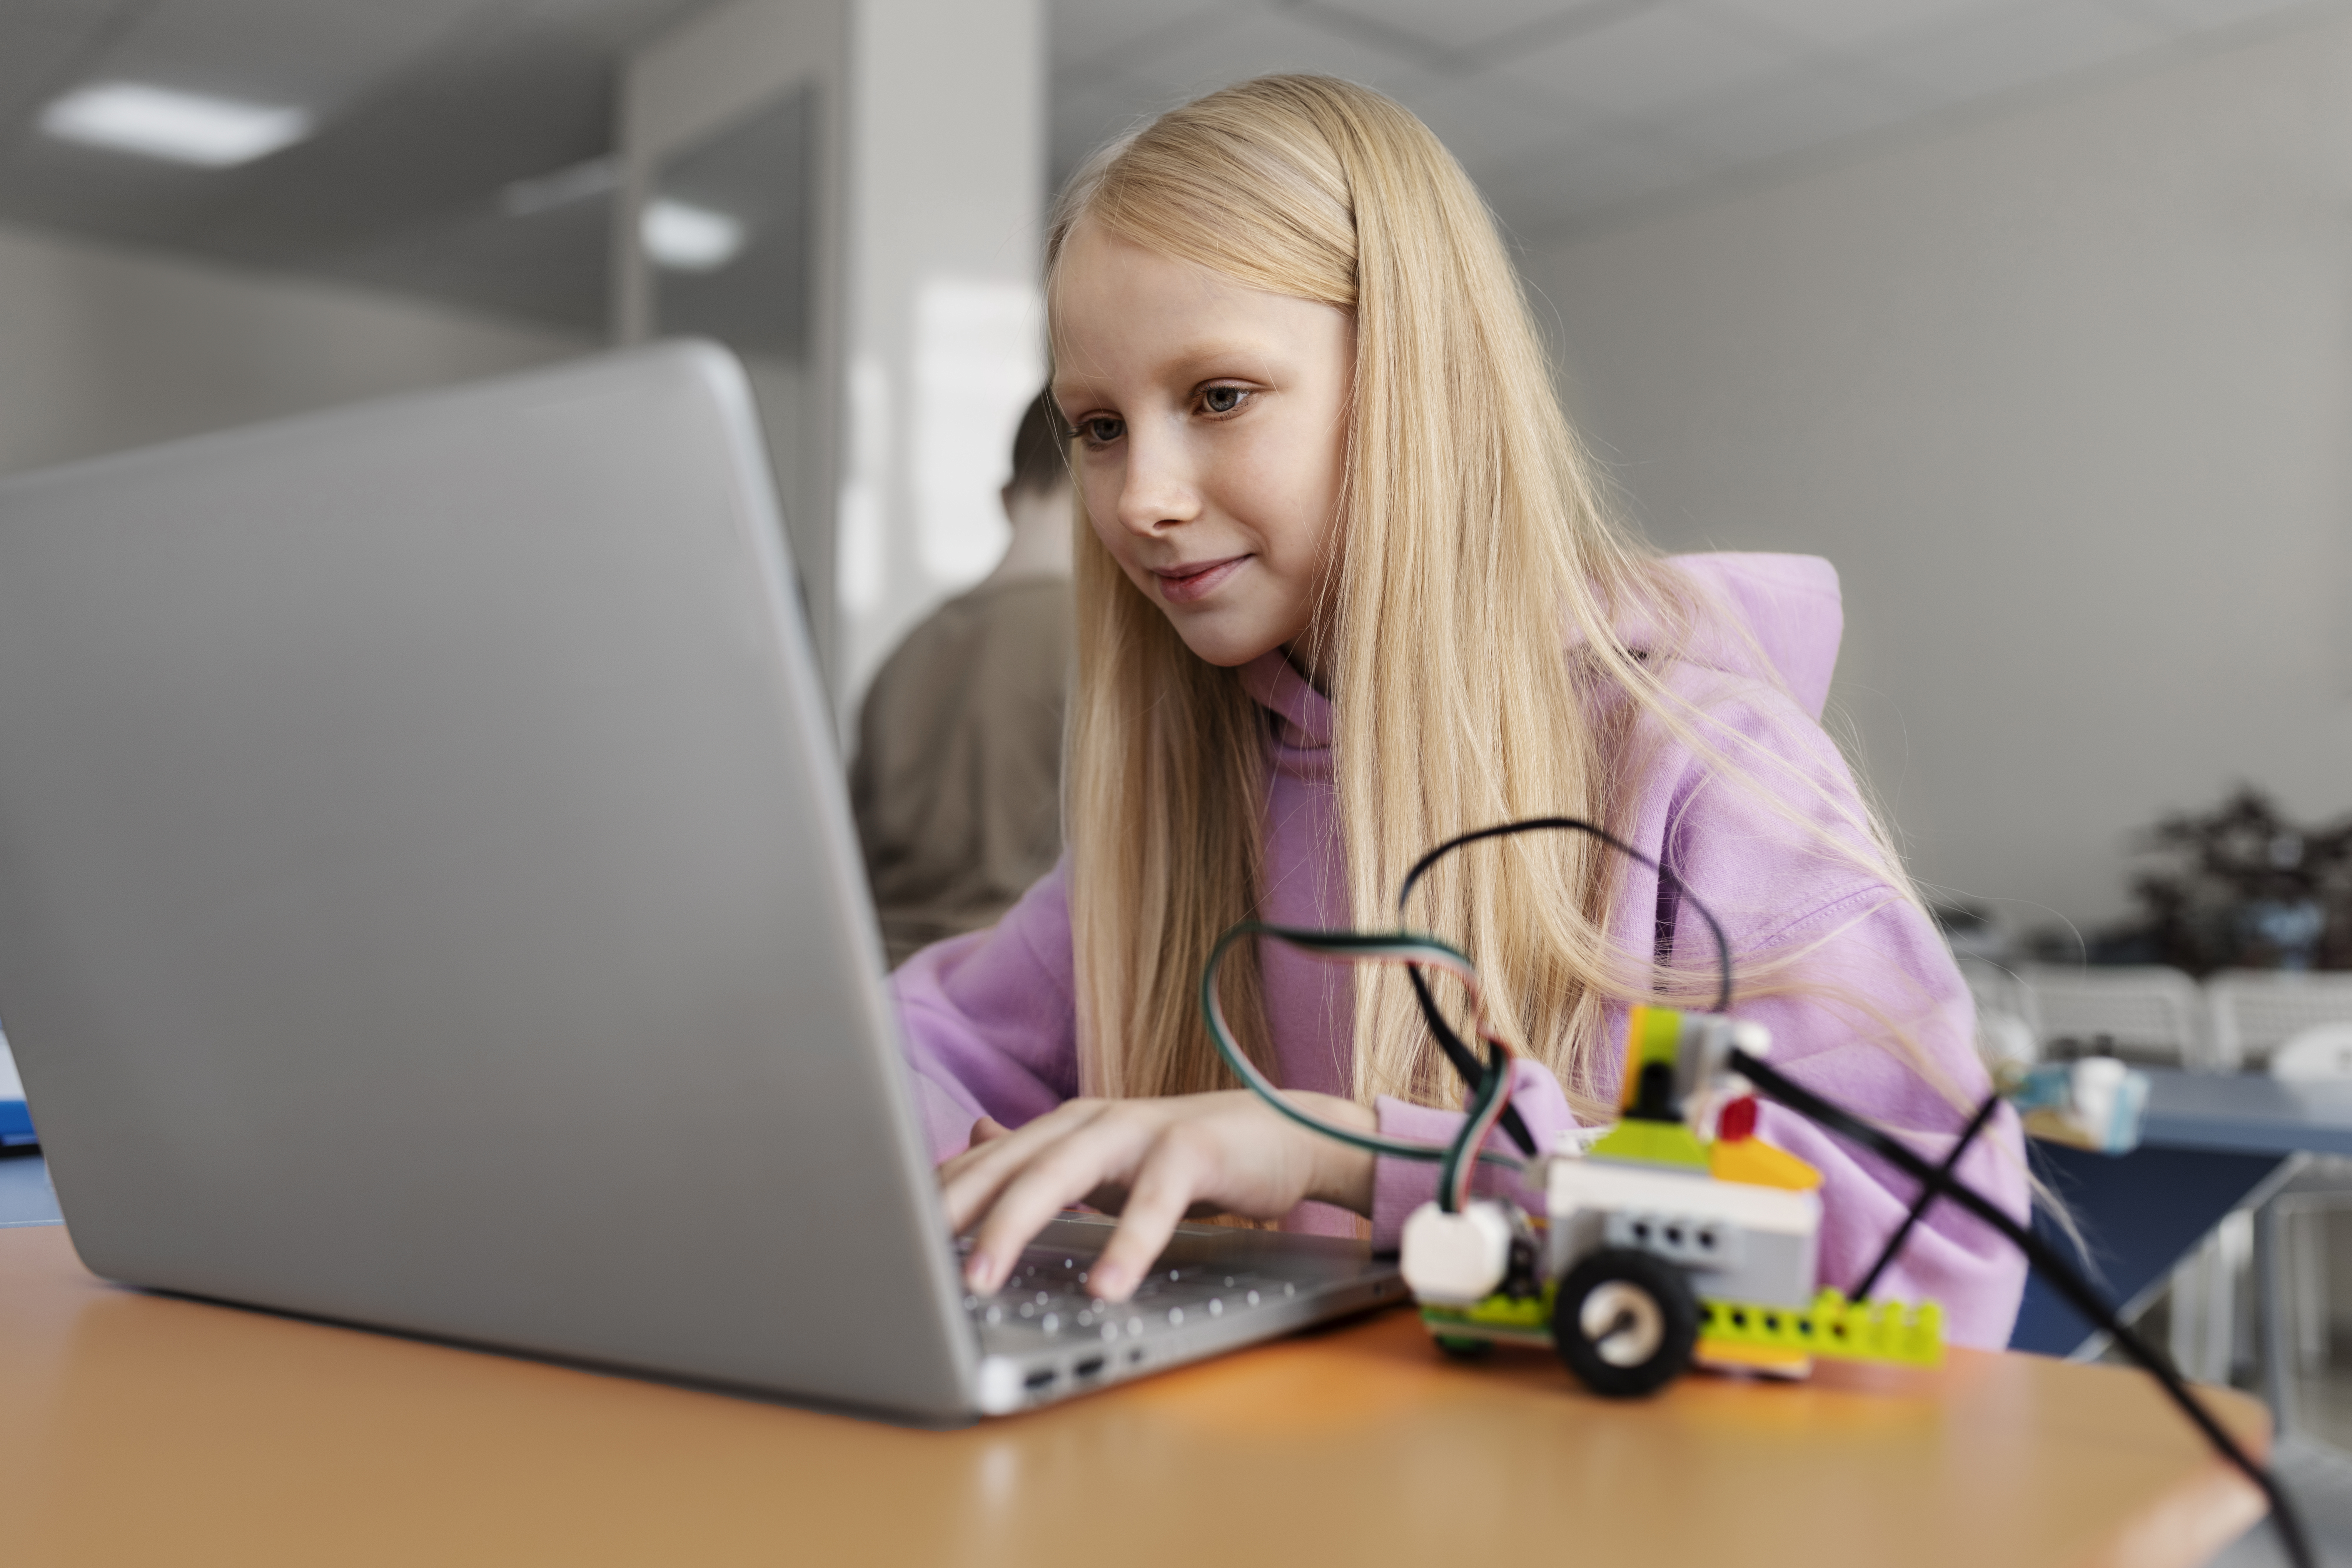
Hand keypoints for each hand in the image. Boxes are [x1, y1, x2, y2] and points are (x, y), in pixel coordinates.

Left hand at [939, 1091, 1376, 1301]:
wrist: (1285, 1134)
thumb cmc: (1189, 1157)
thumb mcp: (1103, 1160)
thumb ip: (1039, 1156)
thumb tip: (969, 1143)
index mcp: (1064, 1127)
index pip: (982, 1162)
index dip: (932, 1198)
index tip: (882, 1236)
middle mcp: (1091, 1120)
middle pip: (1006, 1165)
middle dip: (952, 1213)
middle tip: (908, 1263)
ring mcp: (1140, 1130)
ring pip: (1061, 1173)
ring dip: (1015, 1226)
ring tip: (980, 1279)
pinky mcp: (1193, 1148)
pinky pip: (1153, 1202)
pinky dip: (1127, 1244)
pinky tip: (1106, 1286)